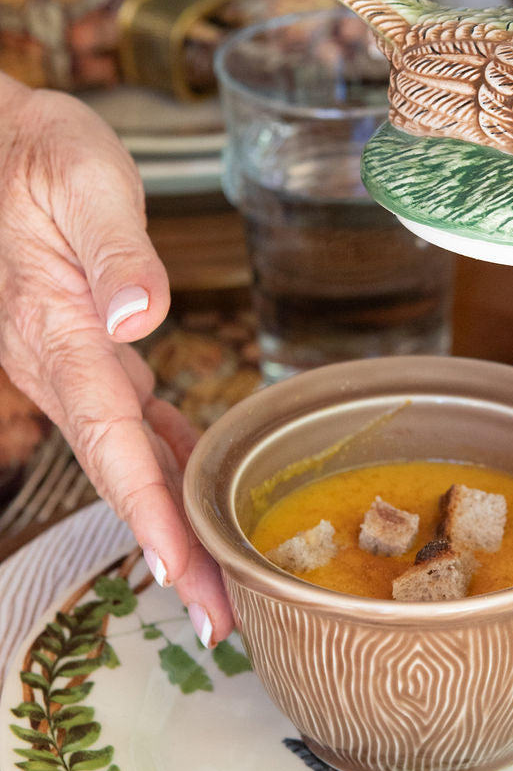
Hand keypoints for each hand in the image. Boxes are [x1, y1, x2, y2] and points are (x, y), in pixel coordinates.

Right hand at [0, 75, 233, 642]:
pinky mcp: (87, 344)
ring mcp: (70, 360)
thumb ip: (115, 251)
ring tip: (217, 579)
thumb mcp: (81, 183)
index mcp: (57, 332)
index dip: (147, 515)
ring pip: (126, 455)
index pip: (110, 442)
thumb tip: (142, 316)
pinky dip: (164, 459)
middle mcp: (58, 361)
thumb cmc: (36, 153)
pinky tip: (195, 483)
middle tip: (219, 617)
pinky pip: (129, 418)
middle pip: (120, 472)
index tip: (184, 578)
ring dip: (170, 516)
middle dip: (168, 548)